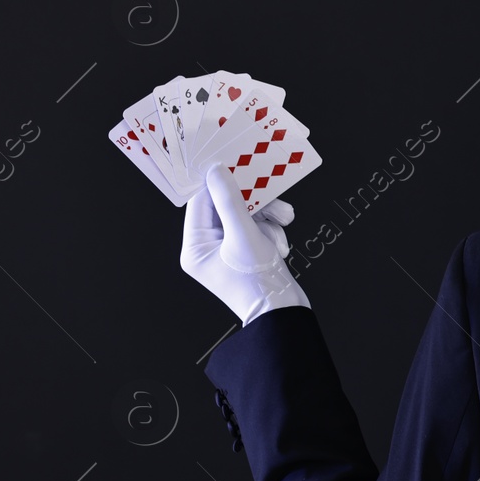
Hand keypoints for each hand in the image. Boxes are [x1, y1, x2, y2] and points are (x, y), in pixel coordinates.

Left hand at [181, 161, 310, 326]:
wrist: (283, 312)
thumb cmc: (259, 282)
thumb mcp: (245, 235)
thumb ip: (230, 200)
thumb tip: (217, 171)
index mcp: (195, 248)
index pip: (201, 203)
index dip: (219, 184)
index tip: (237, 168)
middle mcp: (207, 248)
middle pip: (226, 207)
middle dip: (254, 205)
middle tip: (274, 202)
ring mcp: (227, 249)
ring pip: (246, 215)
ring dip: (268, 217)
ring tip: (284, 223)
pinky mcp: (246, 251)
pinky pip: (257, 226)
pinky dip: (271, 229)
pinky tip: (280, 243)